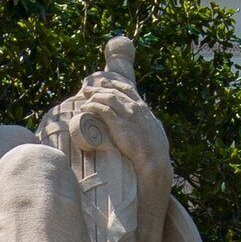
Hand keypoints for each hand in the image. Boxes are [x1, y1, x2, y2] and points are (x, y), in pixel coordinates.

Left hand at [40, 77, 172, 199]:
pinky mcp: (119, 124)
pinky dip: (93, 106)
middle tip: (87, 89)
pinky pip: (103, 110)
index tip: (103, 82)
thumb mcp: (156, 131)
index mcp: (143, 108)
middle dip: (99, 89)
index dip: (114, 84)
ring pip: (108, 98)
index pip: (127, 90)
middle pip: (114, 92)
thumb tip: (153, 124)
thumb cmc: (156, 150)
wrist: (153, 159)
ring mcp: (127, 115)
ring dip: (94, 96)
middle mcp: (135, 108)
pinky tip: (85, 108)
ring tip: (84, 98)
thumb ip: (151, 124)